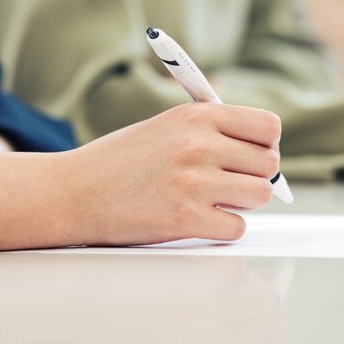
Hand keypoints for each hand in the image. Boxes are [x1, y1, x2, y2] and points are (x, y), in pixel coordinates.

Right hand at [60, 104, 282, 246]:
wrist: (74, 191)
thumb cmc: (121, 160)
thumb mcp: (168, 126)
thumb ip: (213, 131)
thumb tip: (266, 153)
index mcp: (197, 116)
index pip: (268, 126)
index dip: (266, 144)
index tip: (252, 154)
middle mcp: (198, 145)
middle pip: (269, 164)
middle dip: (255, 176)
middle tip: (229, 182)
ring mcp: (193, 182)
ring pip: (259, 196)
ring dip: (241, 202)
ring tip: (212, 199)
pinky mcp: (185, 219)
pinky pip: (236, 227)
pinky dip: (222, 227)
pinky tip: (197, 218)